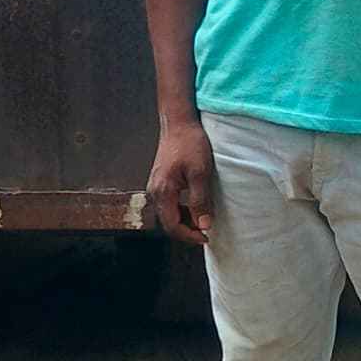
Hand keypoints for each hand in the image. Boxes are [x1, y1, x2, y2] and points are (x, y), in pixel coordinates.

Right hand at [146, 117, 216, 242]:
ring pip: (168, 214)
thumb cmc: (190, 144)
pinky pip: (168, 204)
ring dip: (184, 221)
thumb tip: (203, 225)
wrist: (179, 123)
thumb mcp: (200, 173)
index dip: (189, 236)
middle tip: (206, 232)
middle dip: (187, 231)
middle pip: (168, 223)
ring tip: (203, 220)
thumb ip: (200, 201)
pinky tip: (194, 206)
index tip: (206, 237)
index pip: (172, 226)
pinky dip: (181, 210)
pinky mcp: (160, 181)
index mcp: (162, 191)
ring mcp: (155, 186)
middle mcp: (154, 191)